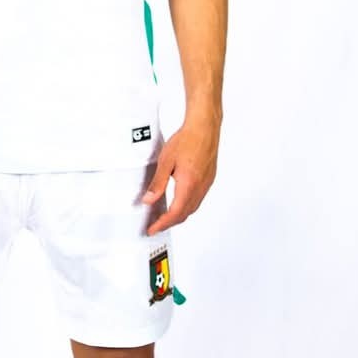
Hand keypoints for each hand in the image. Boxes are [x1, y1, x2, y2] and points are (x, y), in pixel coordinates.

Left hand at [141, 116, 219, 233]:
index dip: (162, 224)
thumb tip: (149, 200)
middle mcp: (200, 188)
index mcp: (188, 185)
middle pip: (184, 214)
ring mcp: (206, 184)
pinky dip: (187, 206)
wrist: (204, 128)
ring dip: (179, 215)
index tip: (152, 229)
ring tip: (165, 216)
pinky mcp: (209, 179)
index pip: (174, 213)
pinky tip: (179, 201)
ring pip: (192, 208)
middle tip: (156, 225)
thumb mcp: (166, 161)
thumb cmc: (187, 140)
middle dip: (170, 222)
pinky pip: (198, 199)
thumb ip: (158, 183)